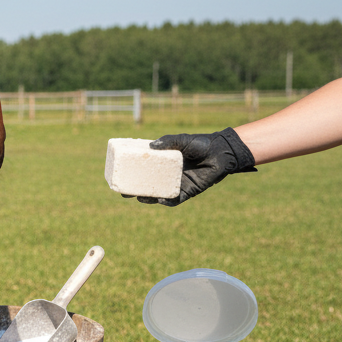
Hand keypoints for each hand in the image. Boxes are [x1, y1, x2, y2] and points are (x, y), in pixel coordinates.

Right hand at [133, 128, 256, 205]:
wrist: (221, 153)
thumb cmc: (201, 143)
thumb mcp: (182, 139)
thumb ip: (168, 141)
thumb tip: (150, 147)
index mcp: (163, 162)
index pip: (143, 169)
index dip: (131, 174)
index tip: (119, 176)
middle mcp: (167, 174)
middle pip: (147, 185)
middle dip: (135, 190)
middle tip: (125, 192)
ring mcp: (177, 183)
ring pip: (158, 194)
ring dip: (148, 198)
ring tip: (140, 198)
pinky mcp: (189, 191)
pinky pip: (176, 199)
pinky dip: (168, 201)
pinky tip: (161, 201)